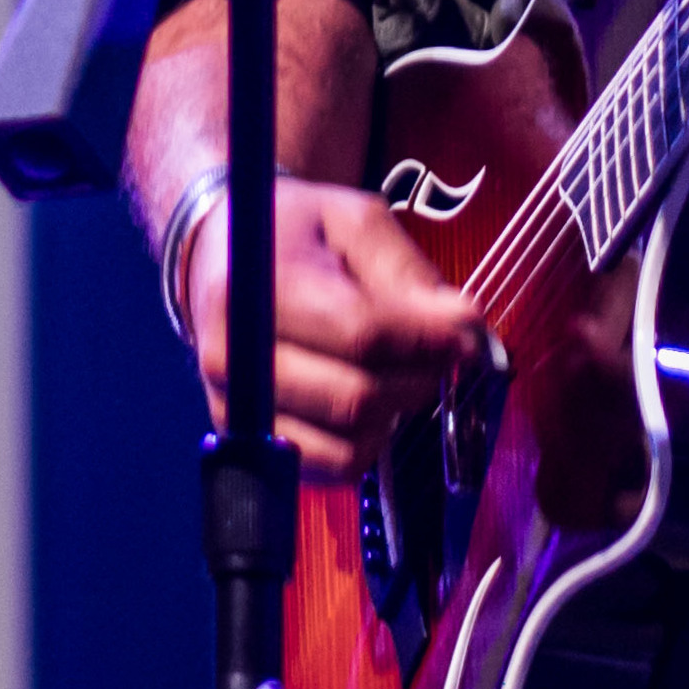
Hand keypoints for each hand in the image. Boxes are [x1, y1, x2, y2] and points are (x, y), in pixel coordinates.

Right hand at [185, 176, 487, 481]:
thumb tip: (463, 324)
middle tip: (446, 355)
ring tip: (406, 374)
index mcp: (259, 286)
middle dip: (420, 379)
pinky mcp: (247, 438)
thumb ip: (407, 272)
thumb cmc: (295, 232)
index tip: (469, 337)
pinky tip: (375, 404)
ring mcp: (235, 405)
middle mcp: (234, 354)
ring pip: (346, 445)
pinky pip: (327, 467)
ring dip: (396, 415)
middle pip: (356, 398)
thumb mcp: (352, 221)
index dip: (428, 342)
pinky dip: (367, 443)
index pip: (360, 335)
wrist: (219, 255)